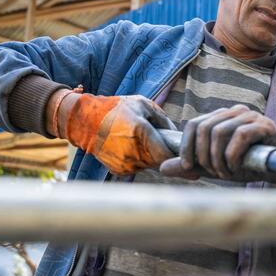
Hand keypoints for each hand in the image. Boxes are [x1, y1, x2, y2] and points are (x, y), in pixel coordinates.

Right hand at [52, 91, 175, 175]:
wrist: (86, 121)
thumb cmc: (117, 109)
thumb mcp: (143, 104)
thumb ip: (163, 119)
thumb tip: (178, 135)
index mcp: (140, 131)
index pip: (165, 155)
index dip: (179, 160)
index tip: (190, 162)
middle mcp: (132, 150)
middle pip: (160, 162)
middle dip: (168, 158)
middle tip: (176, 152)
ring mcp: (124, 162)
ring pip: (149, 166)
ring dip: (154, 159)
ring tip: (150, 145)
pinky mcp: (119, 170)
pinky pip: (138, 167)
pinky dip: (141, 161)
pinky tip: (137, 149)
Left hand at [159, 105, 275, 180]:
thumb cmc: (246, 167)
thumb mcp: (213, 168)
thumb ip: (191, 166)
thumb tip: (163, 168)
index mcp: (222, 117)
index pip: (194, 124)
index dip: (186, 146)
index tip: (187, 166)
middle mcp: (235, 111)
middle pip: (205, 128)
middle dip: (203, 155)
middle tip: (213, 172)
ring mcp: (251, 116)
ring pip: (220, 132)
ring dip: (218, 158)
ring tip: (226, 173)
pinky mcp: (265, 125)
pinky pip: (241, 135)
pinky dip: (233, 156)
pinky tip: (236, 168)